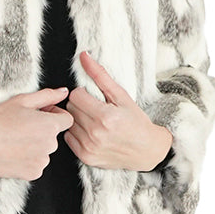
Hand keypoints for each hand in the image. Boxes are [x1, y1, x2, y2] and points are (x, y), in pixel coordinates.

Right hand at [0, 87, 73, 180]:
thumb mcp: (21, 101)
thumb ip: (47, 96)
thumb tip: (64, 92)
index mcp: (50, 125)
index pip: (67, 120)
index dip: (54, 114)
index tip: (40, 114)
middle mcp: (50, 145)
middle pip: (54, 136)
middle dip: (42, 130)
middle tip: (20, 126)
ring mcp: (42, 161)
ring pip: (44, 151)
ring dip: (35, 146)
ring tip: (13, 140)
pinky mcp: (33, 173)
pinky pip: (36, 164)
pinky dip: (27, 160)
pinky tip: (12, 152)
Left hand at [64, 52, 172, 170]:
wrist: (146, 150)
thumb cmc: (136, 121)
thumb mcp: (121, 95)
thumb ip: (100, 75)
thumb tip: (84, 56)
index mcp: (105, 116)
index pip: (75, 96)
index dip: (83, 94)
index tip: (93, 98)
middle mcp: (95, 134)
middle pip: (70, 108)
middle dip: (80, 105)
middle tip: (94, 108)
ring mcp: (89, 147)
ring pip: (68, 123)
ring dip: (77, 119)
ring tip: (93, 120)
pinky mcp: (86, 157)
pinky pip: (68, 138)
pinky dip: (76, 133)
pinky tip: (90, 132)